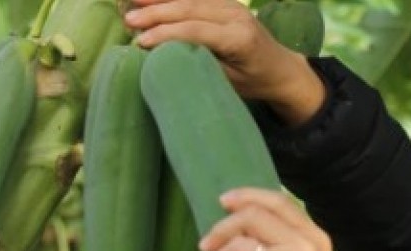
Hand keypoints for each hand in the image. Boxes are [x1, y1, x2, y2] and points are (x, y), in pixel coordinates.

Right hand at [125, 0, 324, 123]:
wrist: (282, 69)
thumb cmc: (255, 82)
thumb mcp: (229, 82)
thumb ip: (201, 63)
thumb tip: (164, 54)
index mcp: (239, 38)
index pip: (196, 30)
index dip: (166, 34)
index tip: (140, 41)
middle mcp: (236, 15)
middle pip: (189, 8)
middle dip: (156, 12)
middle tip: (128, 20)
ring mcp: (232, 5)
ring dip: (158, 0)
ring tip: (130, 2)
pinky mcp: (226, 2)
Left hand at [199, 188, 358, 250]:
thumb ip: (288, 243)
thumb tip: (241, 230)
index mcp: (313, 235)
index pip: (277, 201)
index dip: (246, 196)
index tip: (223, 201)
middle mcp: (305, 245)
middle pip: (252, 217)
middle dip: (221, 229)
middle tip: (205, 246)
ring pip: (240, 247)